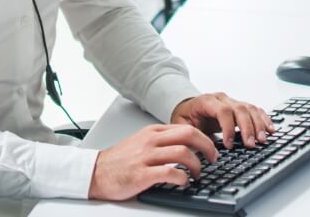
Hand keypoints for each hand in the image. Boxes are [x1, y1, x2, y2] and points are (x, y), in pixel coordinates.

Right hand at [88, 123, 218, 200]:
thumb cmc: (119, 161)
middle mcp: (151, 141)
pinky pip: (170, 173)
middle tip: (213, 158)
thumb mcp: (141, 142)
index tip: (211, 148)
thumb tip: (186, 146)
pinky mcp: (142, 174)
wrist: (96, 172)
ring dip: (197, 165)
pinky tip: (184, 182)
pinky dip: (183, 178)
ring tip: (198, 174)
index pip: (186, 127)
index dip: (204, 138)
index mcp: (152, 132)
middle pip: (189, 135)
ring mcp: (146, 156)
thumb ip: (161, 141)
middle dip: (207, 146)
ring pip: (183, 152)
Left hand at [171, 92, 274, 149]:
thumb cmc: (184, 116)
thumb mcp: (181, 125)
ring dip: (258, 124)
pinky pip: (255, 110)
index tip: (229, 145)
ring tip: (263, 139)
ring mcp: (232, 101)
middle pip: (240, 109)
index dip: (228, 128)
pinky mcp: (239, 107)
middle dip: (247, 128)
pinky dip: (263, 119)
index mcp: (206, 101)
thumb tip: (203, 149)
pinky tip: (270, 129)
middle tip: (251, 145)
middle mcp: (222, 98)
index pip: (222, 111)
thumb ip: (191, 135)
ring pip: (250, 108)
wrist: (186, 106)